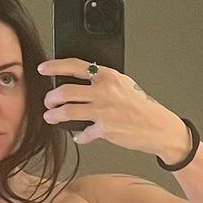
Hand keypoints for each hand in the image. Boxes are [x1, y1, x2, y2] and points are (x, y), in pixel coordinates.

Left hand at [38, 59, 187, 157]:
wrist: (158, 127)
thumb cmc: (142, 107)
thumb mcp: (124, 85)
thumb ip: (103, 82)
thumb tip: (80, 83)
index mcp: (108, 76)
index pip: (75, 66)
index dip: (55, 66)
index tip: (43, 68)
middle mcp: (104, 91)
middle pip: (65, 91)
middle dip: (51, 97)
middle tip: (48, 101)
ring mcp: (103, 111)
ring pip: (67, 111)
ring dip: (54, 115)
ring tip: (50, 116)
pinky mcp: (104, 129)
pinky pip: (82, 133)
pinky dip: (79, 136)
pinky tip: (79, 135)